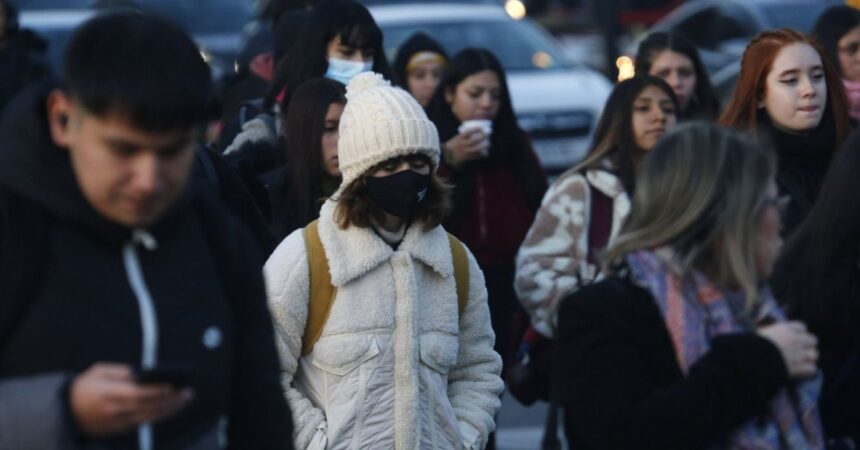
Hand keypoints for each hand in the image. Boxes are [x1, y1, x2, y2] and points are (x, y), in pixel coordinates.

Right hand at [69, 363, 192, 436]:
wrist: (65, 411)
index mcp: (110, 394)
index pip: (139, 394)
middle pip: (149, 407)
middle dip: (170, 401)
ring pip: (150, 417)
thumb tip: (143, 373)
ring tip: (184, 399)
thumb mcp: (99, 371)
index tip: (173, 386)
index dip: (157, 391)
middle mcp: (116, 411)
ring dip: (170, 409)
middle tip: (187, 392)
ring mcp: (119, 422)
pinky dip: (160, 414)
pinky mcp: (120, 429)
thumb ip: (122, 371)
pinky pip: (144, 421)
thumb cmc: (84, 386)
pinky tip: (171, 407)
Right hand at [443, 128, 488, 166]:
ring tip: (488, 143)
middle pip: (474, 140)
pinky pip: (477, 156)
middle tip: (488, 133)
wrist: (447, 157)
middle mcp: (463, 145)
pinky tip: (486, 152)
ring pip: (477, 148)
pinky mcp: (468, 158)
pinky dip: (482, 154)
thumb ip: (464, 136)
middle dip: (483, 136)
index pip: (468, 132)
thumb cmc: (452, 146)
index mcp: (459, 139)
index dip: (475, 129)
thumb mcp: (456, 139)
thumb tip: (475, 131)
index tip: (481, 127)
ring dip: (484, 145)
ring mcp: (466, 152)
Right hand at [757, 321, 817, 378]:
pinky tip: (801, 372)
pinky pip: (812, 369)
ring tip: (800, 363)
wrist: (754, 359)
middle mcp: (796, 339)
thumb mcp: (760, 333)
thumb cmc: (753, 344)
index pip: (802, 327)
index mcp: (786, 329)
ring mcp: (800, 354)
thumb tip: (768, 332)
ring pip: (814, 354)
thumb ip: (770, 331)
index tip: (794, 338)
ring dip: (809, 359)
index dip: (799, 333)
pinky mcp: (800, 367)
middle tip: (799, 351)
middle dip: (807, 345)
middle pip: (813, 340)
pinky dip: (807, 371)